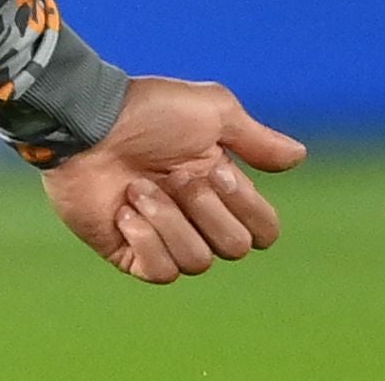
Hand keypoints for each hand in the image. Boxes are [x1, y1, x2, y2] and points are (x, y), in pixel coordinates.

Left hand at [42, 76, 304, 283]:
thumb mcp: (210, 111)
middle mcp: (196, 216)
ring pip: (198, 262)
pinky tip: (123, 211)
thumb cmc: (145, 111)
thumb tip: (299, 156)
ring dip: (168, 220)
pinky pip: (160, 272)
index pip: (264, 230)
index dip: (246, 205)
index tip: (213, 168)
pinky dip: (145, 239)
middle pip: (235, 248)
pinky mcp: (129, 252)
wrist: (85, 123)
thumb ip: (255, 138)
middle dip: (205, 209)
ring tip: (136, 188)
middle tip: (173, 175)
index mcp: (220, 188)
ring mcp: (162, 236)